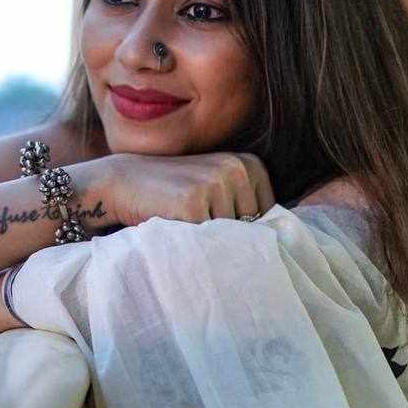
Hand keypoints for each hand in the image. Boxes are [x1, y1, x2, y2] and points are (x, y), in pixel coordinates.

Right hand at [96, 151, 275, 228]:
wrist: (123, 181)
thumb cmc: (174, 194)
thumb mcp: (217, 188)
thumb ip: (247, 206)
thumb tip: (283, 244)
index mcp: (250, 163)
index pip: (268, 219)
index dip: (242, 230)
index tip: (213, 218)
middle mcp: (237, 169)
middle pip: (251, 231)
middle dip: (227, 237)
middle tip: (195, 220)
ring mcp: (216, 184)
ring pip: (229, 239)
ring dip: (208, 242)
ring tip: (184, 222)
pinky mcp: (193, 203)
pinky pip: (206, 243)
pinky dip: (190, 243)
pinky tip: (174, 225)